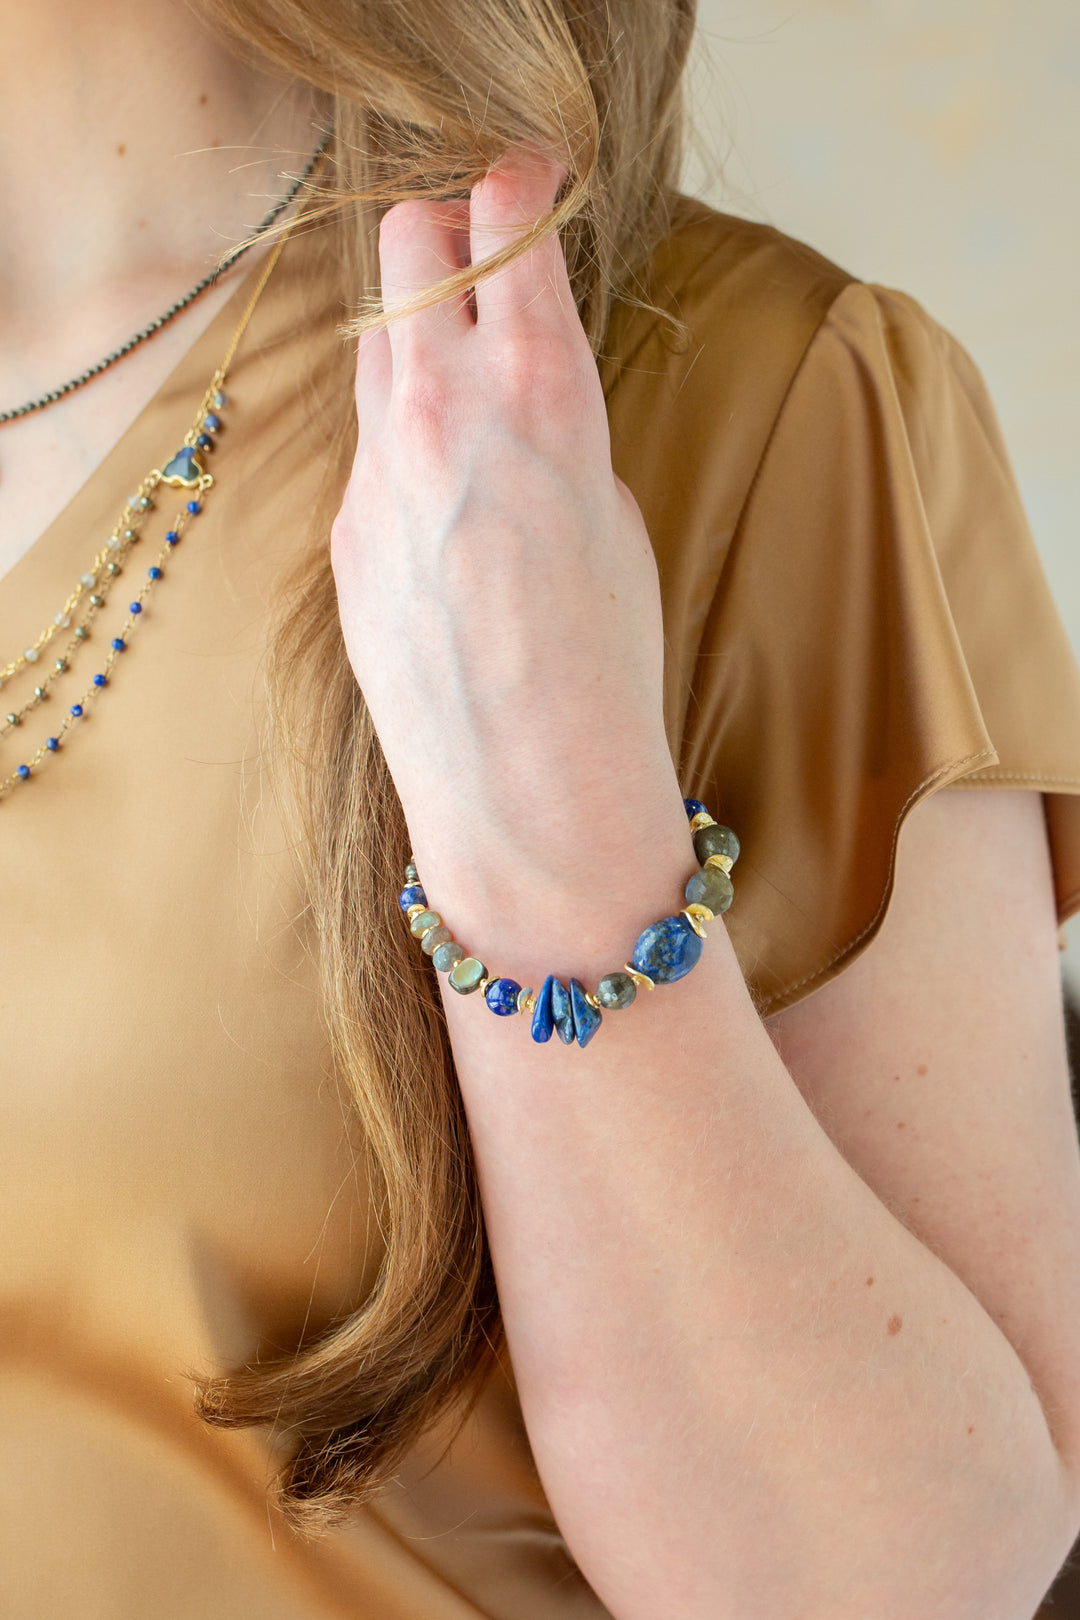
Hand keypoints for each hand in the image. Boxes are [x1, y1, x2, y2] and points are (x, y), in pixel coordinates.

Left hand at [330, 147, 683, 923]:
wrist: (530, 787)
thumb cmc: (607, 664)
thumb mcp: (617, 516)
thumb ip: (563, 432)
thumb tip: (524, 409)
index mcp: (539, 386)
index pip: (503, 218)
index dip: (519, 183)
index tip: (530, 183)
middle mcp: (440, 408)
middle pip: (404, 241)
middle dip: (444, 232)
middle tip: (481, 262)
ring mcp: (375, 470)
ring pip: (373, 339)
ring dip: (414, 330)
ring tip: (462, 381)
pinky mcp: (343, 534)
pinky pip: (366, 446)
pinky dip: (401, 437)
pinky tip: (444, 497)